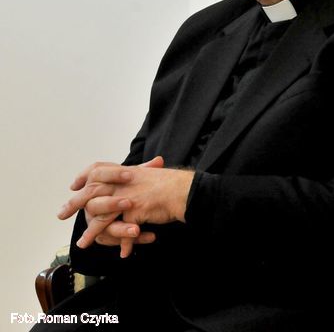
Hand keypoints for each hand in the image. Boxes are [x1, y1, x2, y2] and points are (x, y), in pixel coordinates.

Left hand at [59, 157, 193, 257]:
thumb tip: (141, 177)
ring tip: (83, 243)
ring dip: (91, 231)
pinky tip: (123, 253)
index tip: (75, 184)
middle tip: (61, 214)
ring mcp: (127, 196)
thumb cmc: (174, 185)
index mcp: (127, 172)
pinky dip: (122, 243)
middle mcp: (123, 183)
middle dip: (75, 203)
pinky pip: (122, 230)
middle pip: (91, 190)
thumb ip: (142, 177)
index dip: (85, 175)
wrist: (185, 191)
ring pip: (101, 214)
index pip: (98, 168)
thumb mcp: (153, 175)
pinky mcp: (134, 211)